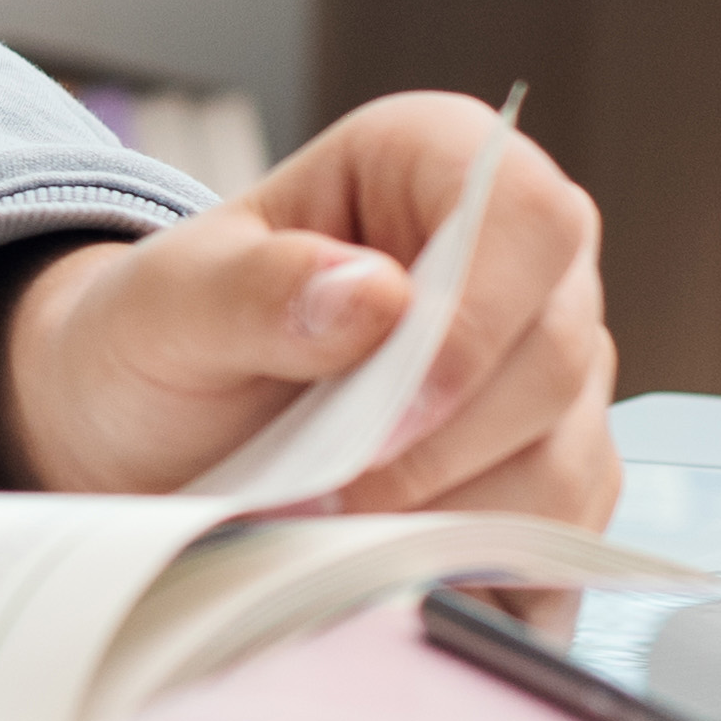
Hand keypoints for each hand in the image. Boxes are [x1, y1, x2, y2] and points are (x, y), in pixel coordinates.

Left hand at [0, 94, 618, 523]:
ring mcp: (544, 364)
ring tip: (339, 512)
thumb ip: (252, 290)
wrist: (153, 435)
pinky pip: (560, 527)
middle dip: (446, 440)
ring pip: (566, 451)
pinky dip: (475, 559)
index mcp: (430, 161)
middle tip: (336, 485)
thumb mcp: (164, 307)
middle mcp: (514, 256)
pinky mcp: (550, 463)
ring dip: (453, 510)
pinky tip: (388, 549)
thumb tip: (374, 294)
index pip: (525, 212)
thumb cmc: (166, 343)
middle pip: (561, 347)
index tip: (388, 406)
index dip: (476, 314)